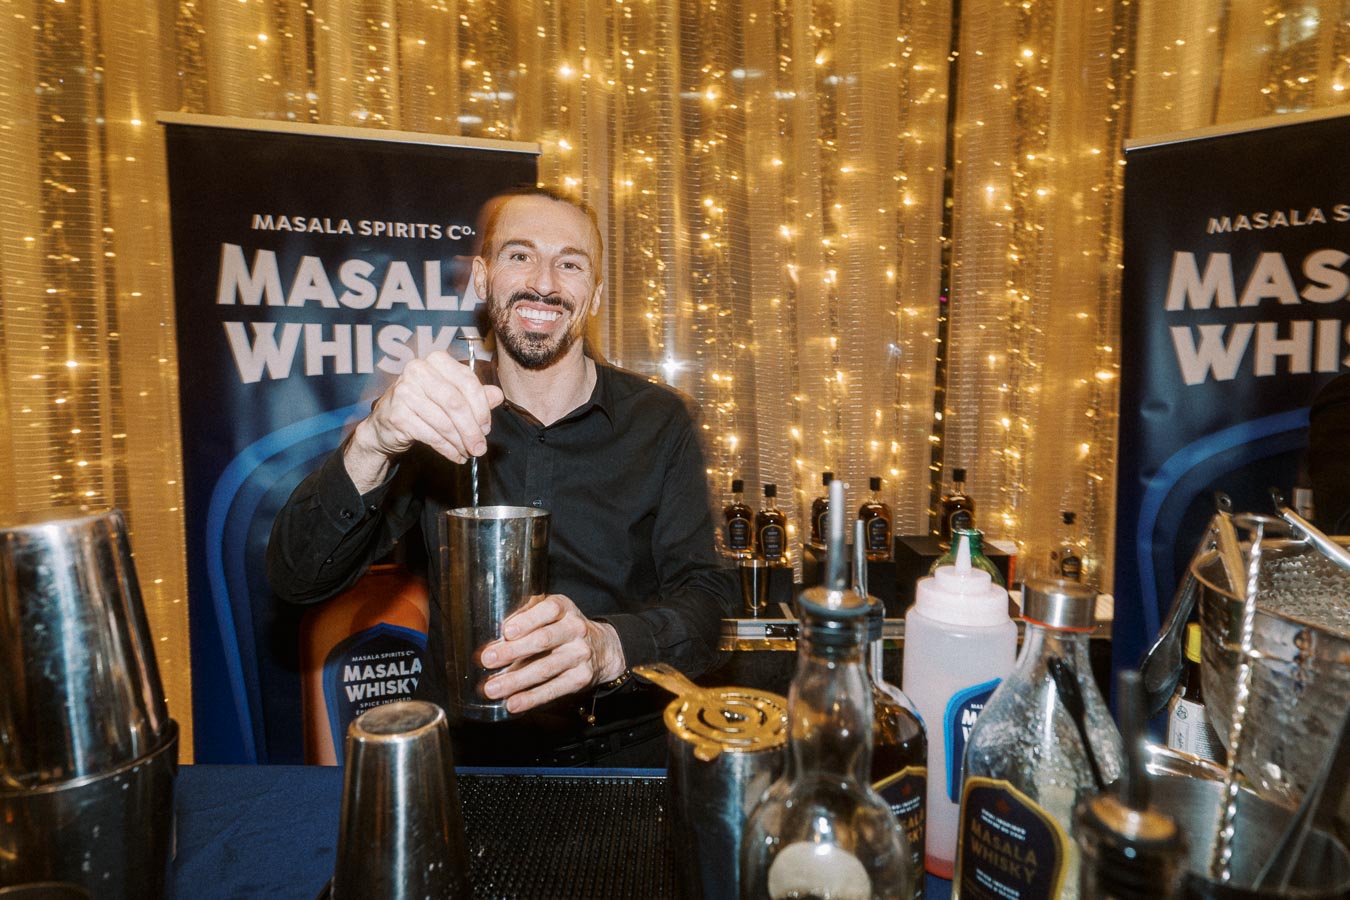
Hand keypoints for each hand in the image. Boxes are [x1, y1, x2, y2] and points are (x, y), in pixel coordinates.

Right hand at [343, 350, 504, 491]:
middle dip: (472, 429)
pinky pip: (431, 436)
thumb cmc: (422, 407)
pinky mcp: (397, 415)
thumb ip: (474, 395)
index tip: (486, 426)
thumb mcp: (450, 397)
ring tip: (469, 453)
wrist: (385, 425)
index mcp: (435, 361)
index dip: (482, 407)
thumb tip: (498, 396)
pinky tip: (455, 456)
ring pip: (444, 422)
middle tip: (480, 446)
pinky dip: (448, 449)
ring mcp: (404, 392)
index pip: (467, 381)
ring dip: (461, 442)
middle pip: (456, 403)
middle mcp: (417, 371)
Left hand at [478, 594, 626, 714]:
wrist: (602, 648)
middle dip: (513, 651)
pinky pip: (553, 690)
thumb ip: (525, 614)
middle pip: (543, 640)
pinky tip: (513, 703)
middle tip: (488, 660)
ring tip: (493, 689)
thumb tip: (492, 632)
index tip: (507, 632)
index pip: (548, 610)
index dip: (527, 620)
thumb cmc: (564, 628)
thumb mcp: (551, 612)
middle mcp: (575, 629)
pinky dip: (531, 698)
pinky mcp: (581, 678)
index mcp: (564, 608)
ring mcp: (579, 655)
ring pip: (545, 669)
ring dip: (516, 681)